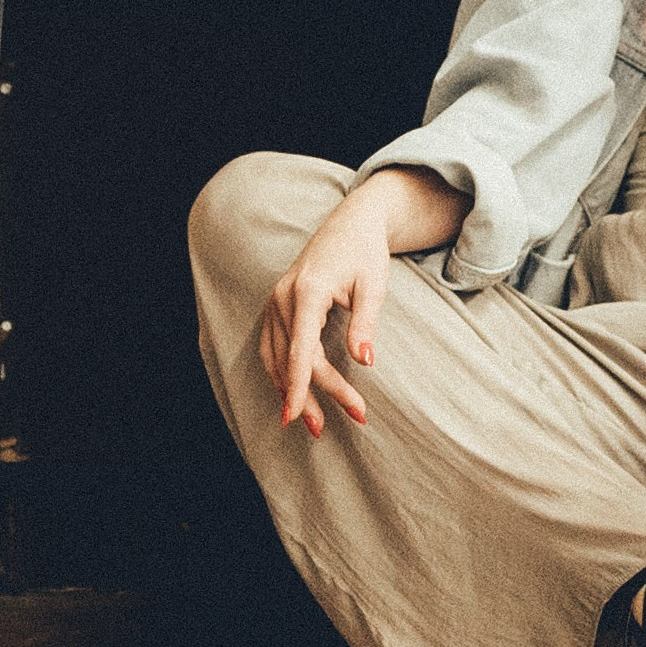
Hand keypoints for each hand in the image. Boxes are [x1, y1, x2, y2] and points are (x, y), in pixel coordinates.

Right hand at [258, 182, 397, 434]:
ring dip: (293, 391)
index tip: (297, 418)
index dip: (298, 387)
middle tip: (352, 417)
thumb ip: (365, 323)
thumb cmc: (366, 252)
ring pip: (277, 359)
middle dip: (315, 394)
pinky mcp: (276, 307)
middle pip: (294, 360)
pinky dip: (281, 374)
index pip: (300, 350)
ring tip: (316, 423)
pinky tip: (295, 395)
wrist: (351, 223)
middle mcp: (283, 299)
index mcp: (307, 292)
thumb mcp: (373, 285)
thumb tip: (365, 362)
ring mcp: (275, 302)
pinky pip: (272, 348)